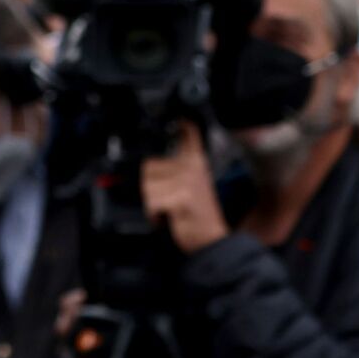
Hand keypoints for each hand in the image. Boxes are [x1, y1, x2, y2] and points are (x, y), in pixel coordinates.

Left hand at [141, 123, 227, 253]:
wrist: (212, 241)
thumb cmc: (196, 216)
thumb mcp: (189, 185)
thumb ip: (176, 168)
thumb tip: (155, 156)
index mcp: (195, 162)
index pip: (189, 134)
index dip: (182, 123)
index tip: (181, 116)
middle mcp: (193, 167)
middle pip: (148, 167)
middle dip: (150, 188)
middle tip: (168, 200)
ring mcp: (188, 182)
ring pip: (147, 187)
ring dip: (152, 204)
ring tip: (169, 210)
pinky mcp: (182, 198)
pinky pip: (151, 202)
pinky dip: (154, 215)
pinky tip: (169, 218)